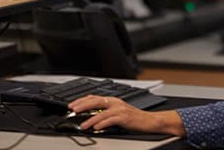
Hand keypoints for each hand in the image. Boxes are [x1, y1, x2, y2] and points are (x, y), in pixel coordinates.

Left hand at [68, 95, 184, 135]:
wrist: (151, 121)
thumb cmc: (135, 118)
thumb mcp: (119, 113)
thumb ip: (106, 112)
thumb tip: (92, 117)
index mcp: (113, 100)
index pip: (94, 97)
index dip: (81, 100)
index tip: (72, 105)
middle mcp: (116, 103)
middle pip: (95, 101)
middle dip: (82, 106)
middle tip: (72, 110)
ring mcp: (120, 109)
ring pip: (101, 112)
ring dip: (90, 119)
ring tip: (82, 125)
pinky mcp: (125, 117)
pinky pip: (111, 120)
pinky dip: (102, 123)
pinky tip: (96, 127)